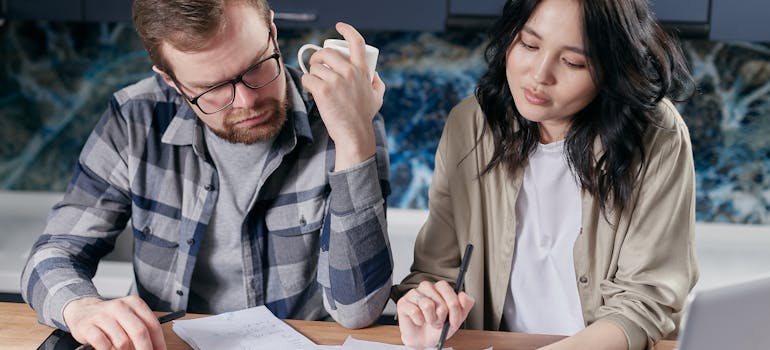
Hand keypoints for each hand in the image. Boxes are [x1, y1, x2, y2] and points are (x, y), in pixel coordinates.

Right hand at [63, 296, 165, 349]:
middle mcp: (120, 307)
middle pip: (140, 332)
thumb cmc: (110, 317)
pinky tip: (109, 349)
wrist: (82, 310)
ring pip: (122, 341)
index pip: (153, 324)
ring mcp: (103, 316)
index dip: (159, 342)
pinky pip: (104, 345)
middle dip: (146, 349)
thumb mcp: (129, 316)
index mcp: (134, 303)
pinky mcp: (88, 326)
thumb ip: (142, 327)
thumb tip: (155, 347)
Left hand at [300, 22, 385, 169]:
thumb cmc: (364, 116)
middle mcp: (349, 72)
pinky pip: (307, 79)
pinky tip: (312, 90)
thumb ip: (377, 83)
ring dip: (312, 73)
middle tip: (316, 65)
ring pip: (315, 67)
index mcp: (362, 70)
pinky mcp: (323, 91)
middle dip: (317, 56)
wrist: (354, 133)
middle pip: (326, 52)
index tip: (339, 27)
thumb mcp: (377, 96)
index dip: (347, 30)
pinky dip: (307, 83)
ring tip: (316, 82)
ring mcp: (335, 81)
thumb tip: (374, 73)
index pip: (356, 42)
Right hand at [396, 281, 474, 348]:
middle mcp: (427, 287)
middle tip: (439, 321)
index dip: (453, 308)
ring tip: (429, 321)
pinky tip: (419, 321)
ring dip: (430, 319)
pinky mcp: (403, 302)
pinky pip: (415, 311)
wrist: (424, 340)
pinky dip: (419, 321)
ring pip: (427, 305)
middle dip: (441, 317)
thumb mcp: (457, 317)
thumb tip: (463, 295)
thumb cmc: (439, 326)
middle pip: (439, 300)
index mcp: (440, 288)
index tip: (453, 320)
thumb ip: (466, 305)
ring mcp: (414, 293)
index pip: (448, 290)